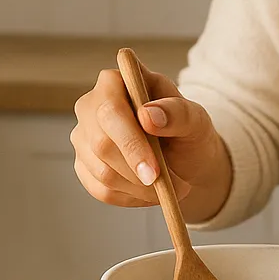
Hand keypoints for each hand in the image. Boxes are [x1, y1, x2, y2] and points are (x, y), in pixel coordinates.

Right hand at [70, 62, 231, 220]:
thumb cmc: (187, 130)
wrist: (184, 158)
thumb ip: (177, 112)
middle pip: (102, 144)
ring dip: (141, 188)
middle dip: (138, 171)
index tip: (154, 171)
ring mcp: (84, 136)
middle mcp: (91, 105)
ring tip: (171, 185)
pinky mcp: (83, 165)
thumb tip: (148, 116)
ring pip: (103, 172)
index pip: (111, 110)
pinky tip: (151, 191)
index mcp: (116, 82)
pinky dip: (132, 197)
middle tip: (170, 185)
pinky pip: (102, 190)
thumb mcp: (195, 118)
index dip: (130, 142)